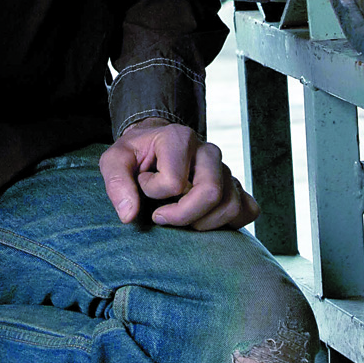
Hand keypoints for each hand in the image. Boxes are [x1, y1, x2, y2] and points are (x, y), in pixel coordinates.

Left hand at [98, 120, 259, 230]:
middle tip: (161, 216)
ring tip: (181, 218)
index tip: (143, 185)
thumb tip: (129, 215)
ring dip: (203, 223)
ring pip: (230, 205)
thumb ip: (117, 183)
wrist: (155, 144)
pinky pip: (248, 209)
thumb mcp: (115, 160)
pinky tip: (206, 220)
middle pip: (210, 193)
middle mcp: (208, 151)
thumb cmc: (136, 154)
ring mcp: (225, 168)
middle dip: (183, 216)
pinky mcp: (234, 185)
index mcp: (179, 138)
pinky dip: (230, 222)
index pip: (174, 182)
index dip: (153, 192)